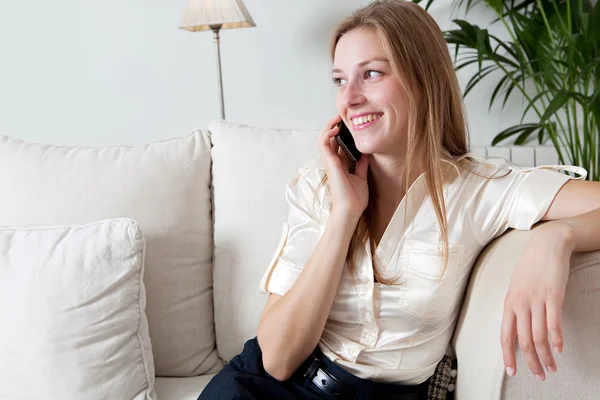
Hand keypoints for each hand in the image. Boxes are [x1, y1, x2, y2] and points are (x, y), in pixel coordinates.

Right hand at [318, 115, 368, 218]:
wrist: (350, 210)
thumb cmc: (355, 198)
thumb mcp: (362, 177)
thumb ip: (362, 164)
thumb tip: (366, 152)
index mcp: (340, 164)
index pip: (337, 143)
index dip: (341, 131)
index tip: (349, 122)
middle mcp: (333, 161)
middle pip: (329, 137)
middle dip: (334, 124)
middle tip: (342, 115)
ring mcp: (330, 161)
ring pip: (323, 137)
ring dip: (329, 125)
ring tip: (337, 117)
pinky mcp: (329, 162)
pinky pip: (323, 143)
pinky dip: (327, 133)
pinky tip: (335, 128)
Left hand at [501, 223, 575, 380]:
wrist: (546, 246)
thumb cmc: (531, 268)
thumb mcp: (517, 288)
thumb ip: (516, 308)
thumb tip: (517, 328)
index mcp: (509, 303)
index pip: (505, 335)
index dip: (507, 355)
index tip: (512, 372)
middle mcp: (520, 304)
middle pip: (523, 341)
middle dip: (530, 362)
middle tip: (539, 376)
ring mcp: (537, 300)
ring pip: (539, 336)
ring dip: (546, 356)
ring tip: (552, 368)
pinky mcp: (554, 296)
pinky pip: (553, 323)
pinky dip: (556, 339)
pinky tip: (559, 349)